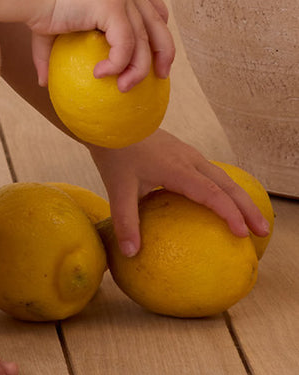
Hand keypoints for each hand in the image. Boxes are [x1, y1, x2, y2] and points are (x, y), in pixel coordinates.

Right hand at [28, 0, 173, 89]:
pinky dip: (117, 64)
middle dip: (165, 50)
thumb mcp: (51, 29)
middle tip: (162, 77)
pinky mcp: (112, 5)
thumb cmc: (34, 6)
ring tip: (124, 88)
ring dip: (138, 70)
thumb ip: (52, 54)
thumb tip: (44, 82)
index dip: (159, 22)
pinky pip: (124, 44)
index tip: (156, 48)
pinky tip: (101, 74)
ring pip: (143, 39)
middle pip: (158, 20)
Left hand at [91, 129, 270, 256]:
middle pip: (226, 184)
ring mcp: (187, 153)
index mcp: (176, 168)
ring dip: (239, 197)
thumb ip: (125, 221)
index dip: (229, 212)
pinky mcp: (183, 152)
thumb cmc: (114, 152)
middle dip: (247, 207)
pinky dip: (225, 189)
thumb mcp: (117, 188)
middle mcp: (188, 159)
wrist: (112, 121)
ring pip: (222, 176)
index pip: (211, 192)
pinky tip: (223, 204)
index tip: (241, 233)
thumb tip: (130, 253)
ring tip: (252, 221)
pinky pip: (211, 172)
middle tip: (262, 231)